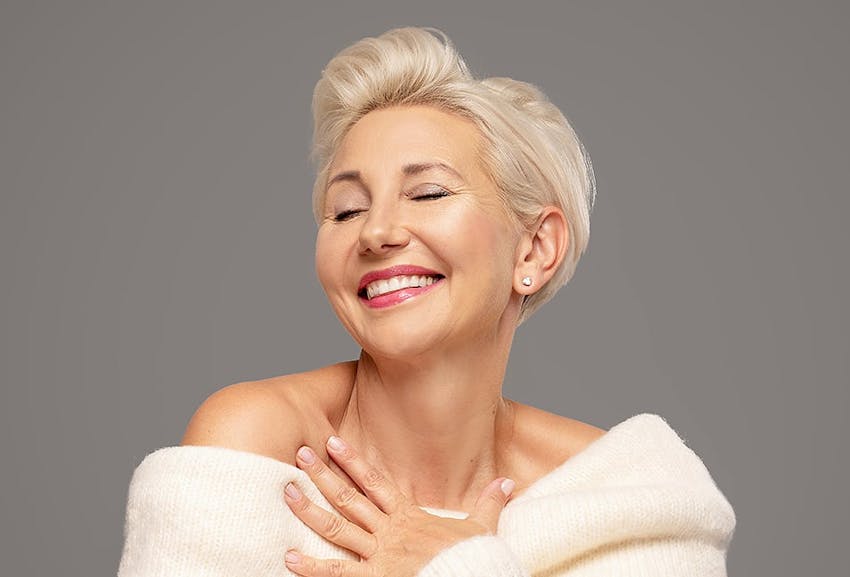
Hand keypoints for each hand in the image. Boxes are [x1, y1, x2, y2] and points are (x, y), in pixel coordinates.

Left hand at [282, 436, 514, 576]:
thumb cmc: (475, 561)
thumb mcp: (483, 528)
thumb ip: (489, 503)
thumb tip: (507, 481)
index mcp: (409, 517)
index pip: (375, 483)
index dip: (353, 462)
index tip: (332, 442)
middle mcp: (389, 532)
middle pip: (349, 498)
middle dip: (322, 475)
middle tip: (299, 454)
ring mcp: (379, 556)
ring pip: (337, 528)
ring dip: (309, 510)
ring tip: (286, 491)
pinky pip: (337, 573)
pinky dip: (311, 567)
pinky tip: (288, 557)